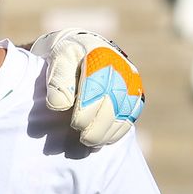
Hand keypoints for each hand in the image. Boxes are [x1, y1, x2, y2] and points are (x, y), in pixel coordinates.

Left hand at [30, 30, 143, 146]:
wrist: (82, 50)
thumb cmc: (65, 59)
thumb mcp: (56, 62)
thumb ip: (58, 82)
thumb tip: (61, 106)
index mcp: (98, 54)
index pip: (97, 86)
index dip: (87, 109)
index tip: (75, 124)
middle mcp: (120, 65)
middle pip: (114, 101)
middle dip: (98, 124)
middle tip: (84, 139)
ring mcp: (131, 79)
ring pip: (125, 109)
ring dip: (109, 130)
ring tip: (92, 143)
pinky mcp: (136, 92)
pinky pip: (132, 113)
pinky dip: (120, 129)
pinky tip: (106, 140)